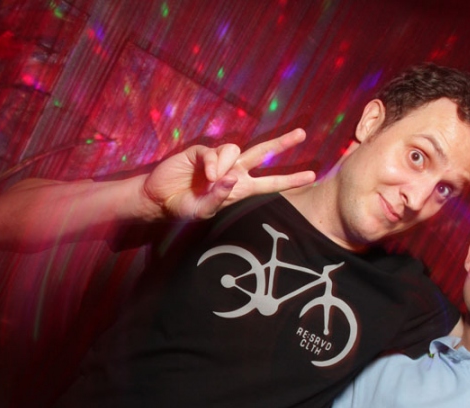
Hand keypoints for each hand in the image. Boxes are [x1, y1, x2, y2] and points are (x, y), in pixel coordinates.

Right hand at [142, 128, 315, 219]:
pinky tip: (205, 173)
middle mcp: (233, 171)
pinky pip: (215, 152)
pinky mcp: (202, 151)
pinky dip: (212, 163)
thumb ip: (219, 198)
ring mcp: (219, 160)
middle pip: (263, 154)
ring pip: (236, 151)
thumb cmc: (183, 208)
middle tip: (302, 134)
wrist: (158, 198)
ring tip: (209, 181)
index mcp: (239, 188)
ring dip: (225, 166)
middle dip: (282, 144)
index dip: (290, 179)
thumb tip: (231, 179)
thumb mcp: (203, 212)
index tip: (311, 176)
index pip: (269, 182)